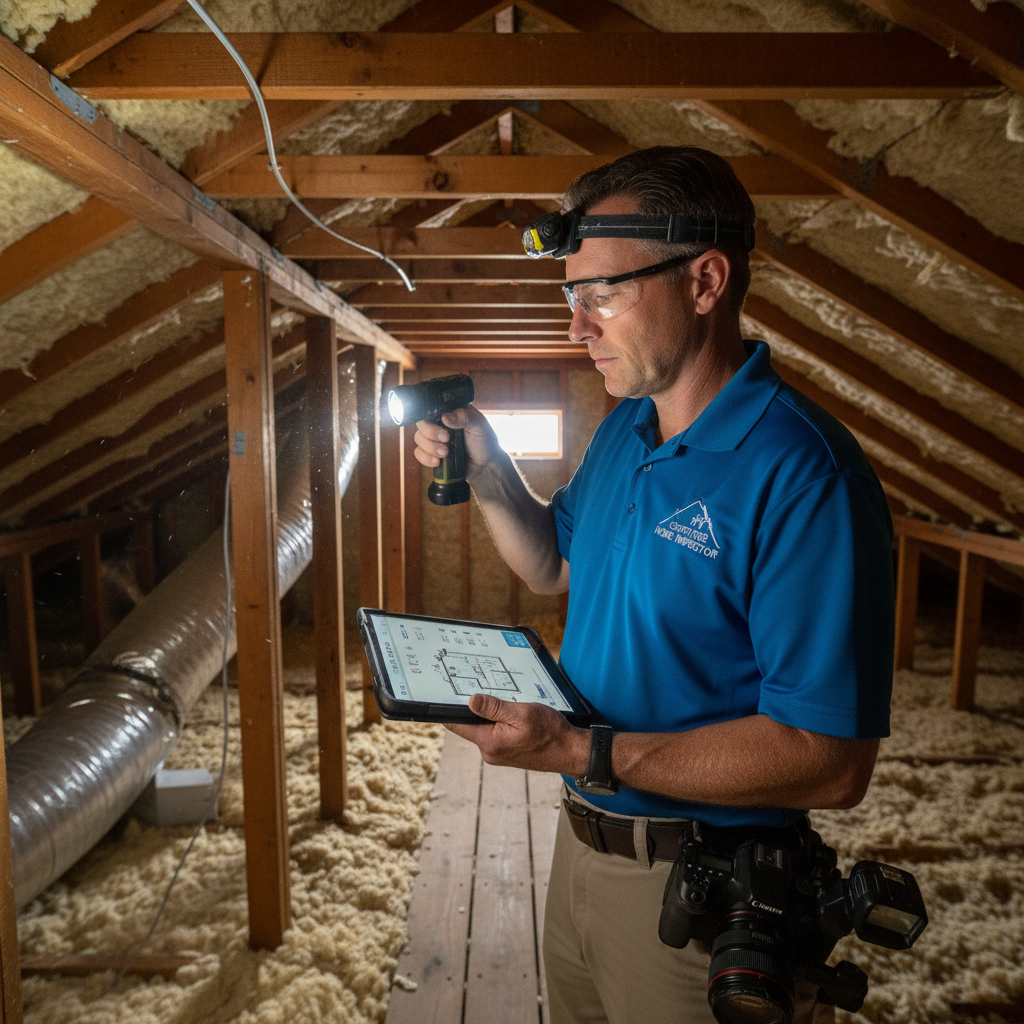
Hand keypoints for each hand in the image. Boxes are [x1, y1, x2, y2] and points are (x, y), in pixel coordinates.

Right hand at [412, 404, 502, 480]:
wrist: (485, 466)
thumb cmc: (484, 442)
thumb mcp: (479, 426)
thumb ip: (464, 417)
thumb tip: (445, 417)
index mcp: (450, 411)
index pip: (431, 406)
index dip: (431, 414)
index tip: (443, 423)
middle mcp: (439, 423)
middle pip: (422, 422)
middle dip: (431, 432)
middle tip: (446, 439)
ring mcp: (434, 439)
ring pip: (418, 438)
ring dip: (429, 447)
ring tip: (445, 454)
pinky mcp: (431, 453)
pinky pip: (418, 453)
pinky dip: (425, 458)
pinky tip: (437, 462)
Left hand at [446, 695, 589, 774]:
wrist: (570, 751)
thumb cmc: (550, 732)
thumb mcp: (522, 713)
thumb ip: (495, 708)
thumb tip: (470, 701)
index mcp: (489, 742)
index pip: (457, 725)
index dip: (448, 708)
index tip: (443, 692)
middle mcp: (490, 751)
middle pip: (470, 724)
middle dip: (475, 707)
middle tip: (484, 688)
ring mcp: (498, 753)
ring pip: (484, 727)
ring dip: (491, 714)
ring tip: (507, 702)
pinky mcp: (506, 751)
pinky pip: (495, 732)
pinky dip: (500, 721)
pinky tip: (514, 713)